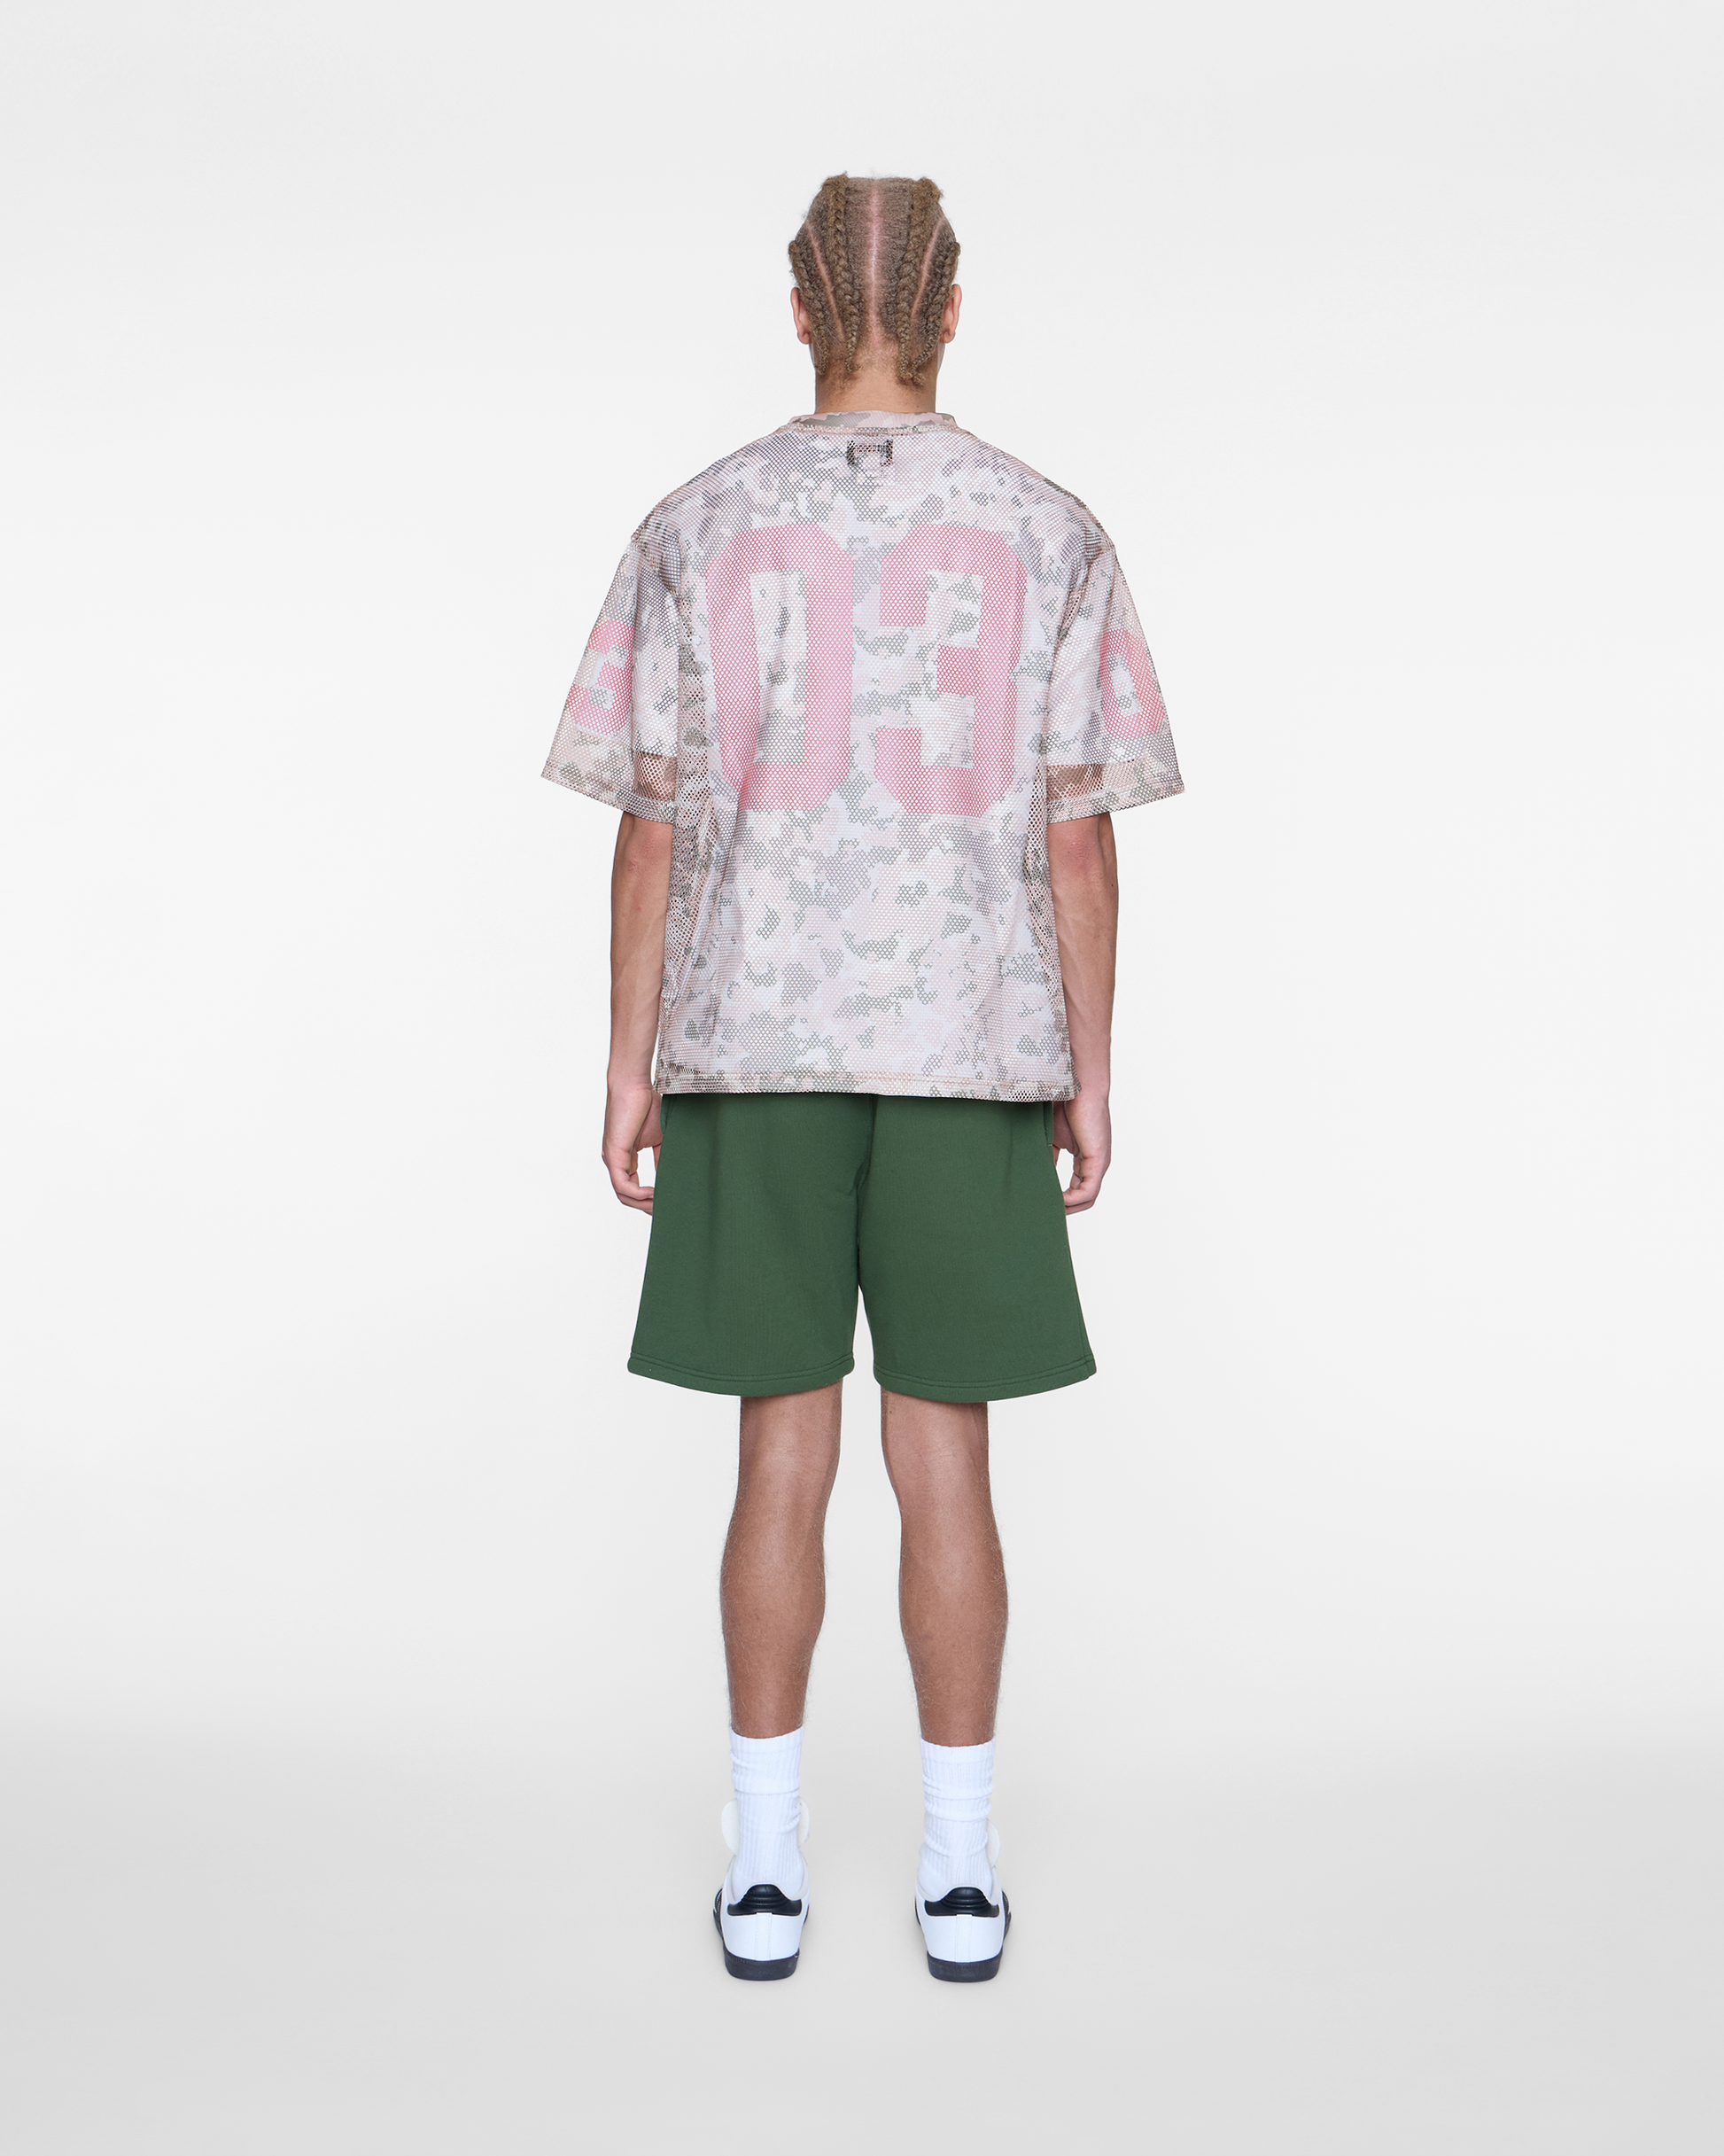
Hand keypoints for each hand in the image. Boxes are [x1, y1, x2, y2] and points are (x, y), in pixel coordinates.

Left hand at [603, 1078, 663, 1212]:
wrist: (635, 1085)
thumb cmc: (646, 1105)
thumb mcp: (659, 1138)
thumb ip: (661, 1158)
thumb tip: (669, 1176)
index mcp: (624, 1158)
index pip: (632, 1187)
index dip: (648, 1199)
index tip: (666, 1203)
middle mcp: (615, 1161)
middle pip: (627, 1196)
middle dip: (647, 1207)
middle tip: (666, 1211)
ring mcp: (612, 1159)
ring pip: (623, 1195)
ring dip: (643, 1204)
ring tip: (661, 1205)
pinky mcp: (613, 1155)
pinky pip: (622, 1185)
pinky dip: (638, 1194)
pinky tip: (654, 1194)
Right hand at [1051, 1088, 1110, 1212]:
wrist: (1076, 1084)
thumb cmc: (1064, 1103)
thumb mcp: (1052, 1138)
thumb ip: (1048, 1158)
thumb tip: (1036, 1178)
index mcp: (1087, 1159)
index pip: (1077, 1189)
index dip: (1061, 1201)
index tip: (1042, 1205)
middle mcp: (1096, 1164)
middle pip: (1083, 1199)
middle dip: (1064, 1209)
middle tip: (1042, 1215)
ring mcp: (1100, 1163)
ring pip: (1087, 1199)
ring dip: (1067, 1208)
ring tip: (1046, 1210)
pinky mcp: (1099, 1160)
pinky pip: (1087, 1192)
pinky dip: (1071, 1200)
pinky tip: (1055, 1201)